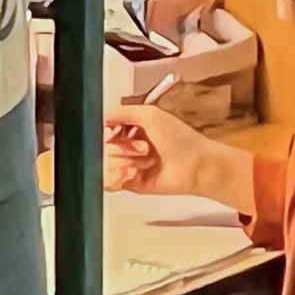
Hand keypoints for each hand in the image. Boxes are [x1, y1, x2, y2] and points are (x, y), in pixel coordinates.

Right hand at [105, 97, 258, 214]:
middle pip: (102, 145)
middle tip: (143, 147)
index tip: (111, 131)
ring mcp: (128, 164)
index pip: (105, 126)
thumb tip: (99, 116)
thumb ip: (122, 111)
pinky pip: (108, 180)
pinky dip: (117, 176)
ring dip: (124, 160)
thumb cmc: (178, 138)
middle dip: (121, 145)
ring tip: (145, 161)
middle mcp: (129, 144)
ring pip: (104, 162)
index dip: (104, 128)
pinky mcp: (129, 183)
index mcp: (133, 126)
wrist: (195, 166)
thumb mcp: (150, 115)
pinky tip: (132, 173)